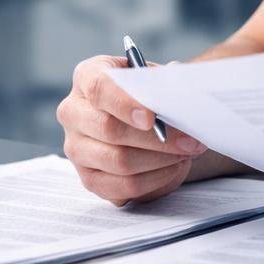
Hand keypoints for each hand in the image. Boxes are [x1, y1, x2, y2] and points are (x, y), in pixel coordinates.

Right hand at [57, 54, 207, 205]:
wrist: (141, 119)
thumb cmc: (146, 93)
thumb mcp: (154, 78)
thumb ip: (164, 81)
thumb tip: (180, 91)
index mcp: (87, 76)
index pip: (100, 88)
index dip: (126, 104)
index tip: (152, 118)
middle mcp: (73, 112)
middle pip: (109, 130)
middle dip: (157, 138)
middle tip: (190, 140)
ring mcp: (76, 148)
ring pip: (118, 161)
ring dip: (160, 160)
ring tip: (186, 152)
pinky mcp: (89, 178)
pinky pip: (123, 187)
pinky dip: (155, 179)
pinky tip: (172, 167)